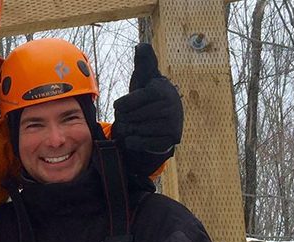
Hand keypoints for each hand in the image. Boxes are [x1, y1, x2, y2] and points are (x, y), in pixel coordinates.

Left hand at [111, 44, 183, 174]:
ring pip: (134, 130)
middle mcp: (170, 105)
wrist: (164, 123)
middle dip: (125, 119)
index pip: (126, 103)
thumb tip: (141, 46)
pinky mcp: (169, 140)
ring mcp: (172, 124)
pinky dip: (134, 141)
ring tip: (137, 125)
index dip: (120, 106)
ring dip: (129, 130)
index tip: (124, 105)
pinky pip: (139, 143)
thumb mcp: (145, 79)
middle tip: (133, 116)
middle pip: (128, 118)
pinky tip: (140, 136)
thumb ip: (143, 63)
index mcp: (161, 89)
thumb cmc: (149, 98)